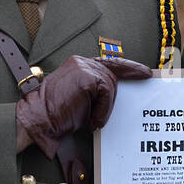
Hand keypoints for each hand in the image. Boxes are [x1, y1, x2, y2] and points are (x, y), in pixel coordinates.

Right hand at [16, 55, 150, 158]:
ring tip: (91, 121)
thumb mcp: (82, 101)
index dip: (129, 68)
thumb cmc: (56, 116)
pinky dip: (103, 109)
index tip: (145, 73)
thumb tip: (117, 98)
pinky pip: (106, 93)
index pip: (109, 63)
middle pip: (113, 76)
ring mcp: (83, 67)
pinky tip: (92, 120)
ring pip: (110, 85)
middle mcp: (81, 62)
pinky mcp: (86, 77)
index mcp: (79, 66)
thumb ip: (98, 94)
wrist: (38, 120)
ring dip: (104, 108)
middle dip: (112, 99)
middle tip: (101, 118)